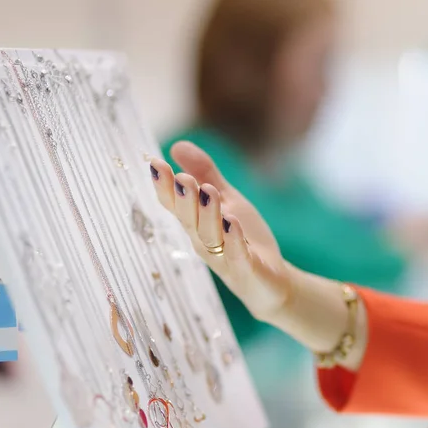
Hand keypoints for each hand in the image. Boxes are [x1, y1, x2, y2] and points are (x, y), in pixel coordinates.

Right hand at [150, 141, 290, 323]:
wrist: (272, 282)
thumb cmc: (244, 239)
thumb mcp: (227, 200)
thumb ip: (205, 174)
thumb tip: (176, 146)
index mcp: (197, 224)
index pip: (176, 205)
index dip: (164, 187)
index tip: (155, 164)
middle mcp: (204, 241)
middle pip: (189, 221)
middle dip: (184, 200)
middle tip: (182, 179)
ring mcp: (225, 258)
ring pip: (211, 237)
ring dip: (208, 215)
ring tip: (207, 192)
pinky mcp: (248, 270)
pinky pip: (238, 255)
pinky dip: (234, 240)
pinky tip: (232, 222)